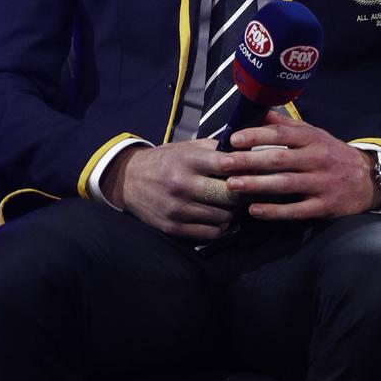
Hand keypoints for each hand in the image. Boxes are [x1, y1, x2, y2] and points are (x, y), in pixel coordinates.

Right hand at [100, 140, 239, 239]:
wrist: (129, 180)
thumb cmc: (165, 161)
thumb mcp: (186, 147)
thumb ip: (214, 149)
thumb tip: (245, 152)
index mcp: (187, 160)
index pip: (225, 164)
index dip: (244, 168)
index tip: (251, 171)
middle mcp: (182, 184)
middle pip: (227, 194)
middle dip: (242, 194)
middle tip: (248, 192)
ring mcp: (177, 208)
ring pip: (222, 217)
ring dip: (233, 213)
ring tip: (233, 205)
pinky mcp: (173, 227)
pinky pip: (209, 233)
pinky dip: (221, 228)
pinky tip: (221, 219)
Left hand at [221, 110, 380, 220]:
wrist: (368, 179)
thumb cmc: (332, 153)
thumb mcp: (314, 133)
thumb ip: (286, 126)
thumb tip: (258, 112)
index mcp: (312, 138)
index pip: (281, 134)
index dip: (256, 135)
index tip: (233, 139)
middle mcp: (317, 159)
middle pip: (278, 159)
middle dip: (248, 161)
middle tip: (223, 164)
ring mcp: (321, 183)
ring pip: (284, 184)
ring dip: (256, 185)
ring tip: (232, 185)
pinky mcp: (324, 206)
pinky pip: (296, 210)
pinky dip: (274, 211)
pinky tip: (254, 210)